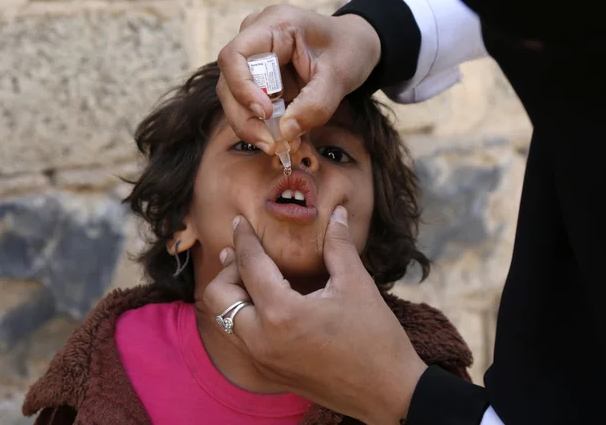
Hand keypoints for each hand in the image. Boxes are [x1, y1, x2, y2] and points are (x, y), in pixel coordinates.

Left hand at [202, 207, 427, 423]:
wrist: (387, 393)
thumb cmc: (375, 338)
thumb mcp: (357, 285)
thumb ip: (338, 246)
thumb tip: (338, 213)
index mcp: (282, 313)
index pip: (250, 266)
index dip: (243, 238)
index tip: (239, 221)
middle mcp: (261, 339)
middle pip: (218, 296)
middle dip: (229, 270)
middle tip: (251, 256)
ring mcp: (262, 360)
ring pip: (223, 321)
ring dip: (232, 296)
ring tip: (251, 277)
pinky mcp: (269, 374)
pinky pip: (239, 340)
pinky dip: (242, 317)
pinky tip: (264, 305)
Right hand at [216, 5, 380, 153]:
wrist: (354, 46)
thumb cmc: (348, 49)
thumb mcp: (340, 75)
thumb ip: (316, 103)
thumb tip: (285, 132)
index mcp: (273, 25)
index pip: (235, 55)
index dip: (242, 87)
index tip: (266, 113)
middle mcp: (254, 39)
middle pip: (229, 83)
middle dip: (246, 118)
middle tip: (272, 145)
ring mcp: (253, 59)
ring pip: (234, 98)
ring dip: (253, 127)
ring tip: (282, 146)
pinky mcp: (257, 78)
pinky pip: (248, 106)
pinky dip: (263, 126)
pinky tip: (285, 140)